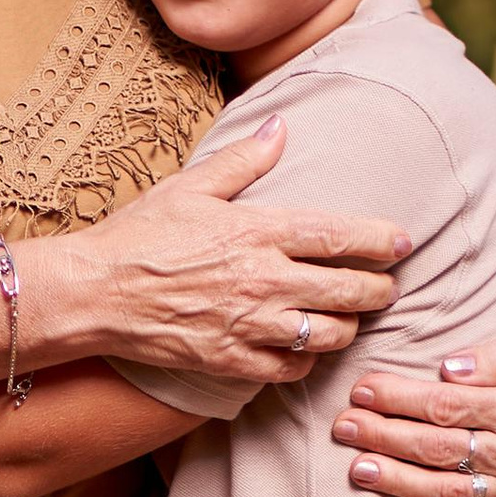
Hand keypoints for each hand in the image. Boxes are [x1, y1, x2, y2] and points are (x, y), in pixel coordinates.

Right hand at [29, 119, 407, 387]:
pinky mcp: (231, 361)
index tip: (402, 243)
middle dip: (379, 290)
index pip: (340, 236)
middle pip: (348, 292)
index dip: (380, 240)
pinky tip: (305, 351)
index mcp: (258, 231)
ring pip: (328, 335)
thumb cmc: (138, 235)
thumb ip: (244, 160)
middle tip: (387, 287)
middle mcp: (263, 280)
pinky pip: (290, 370)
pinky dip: (306, 363)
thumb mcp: (190, 186)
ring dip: (348, 327)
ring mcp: (249, 325)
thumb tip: (281, 126)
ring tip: (351, 319)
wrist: (93, 293)